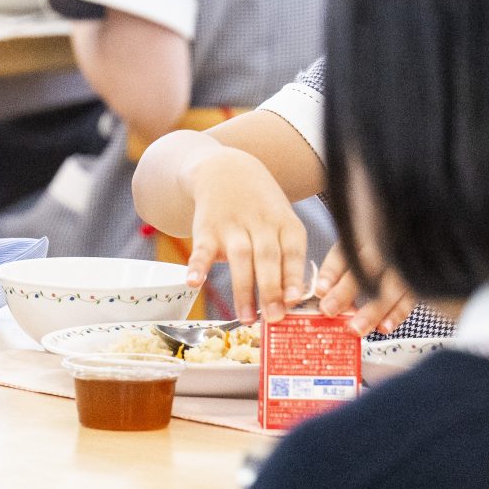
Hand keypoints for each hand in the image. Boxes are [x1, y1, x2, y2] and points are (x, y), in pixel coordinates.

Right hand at [180, 147, 308, 321]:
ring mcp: (232, 225)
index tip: (295, 301)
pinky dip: (197, 266)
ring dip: (242, 289)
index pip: (292, 253)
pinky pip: (202, 250)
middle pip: (267, 258)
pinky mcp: (206, 229)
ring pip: (240, 258)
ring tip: (246, 318)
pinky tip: (194, 283)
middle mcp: (260, 223)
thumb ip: (287, 257)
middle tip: (273, 318)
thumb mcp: (282, 222)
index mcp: (285, 223)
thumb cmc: (261, 206)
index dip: (293, 277)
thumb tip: (293, 299)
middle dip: (270, 290)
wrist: (225, 170)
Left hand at [315, 242, 415, 335]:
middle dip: (345, 292)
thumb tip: (321, 292)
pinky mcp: (416, 283)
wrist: (409, 245)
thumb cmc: (369, 256)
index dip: (331, 272)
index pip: (343, 255)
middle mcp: (382, 250)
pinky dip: (396, 315)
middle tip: (328, 310)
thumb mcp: (350, 255)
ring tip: (355, 328)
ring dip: (371, 311)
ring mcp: (401, 267)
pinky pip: (408, 300)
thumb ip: (336, 272)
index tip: (320, 290)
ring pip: (388, 289)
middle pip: (364, 271)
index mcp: (361, 240)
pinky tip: (383, 327)